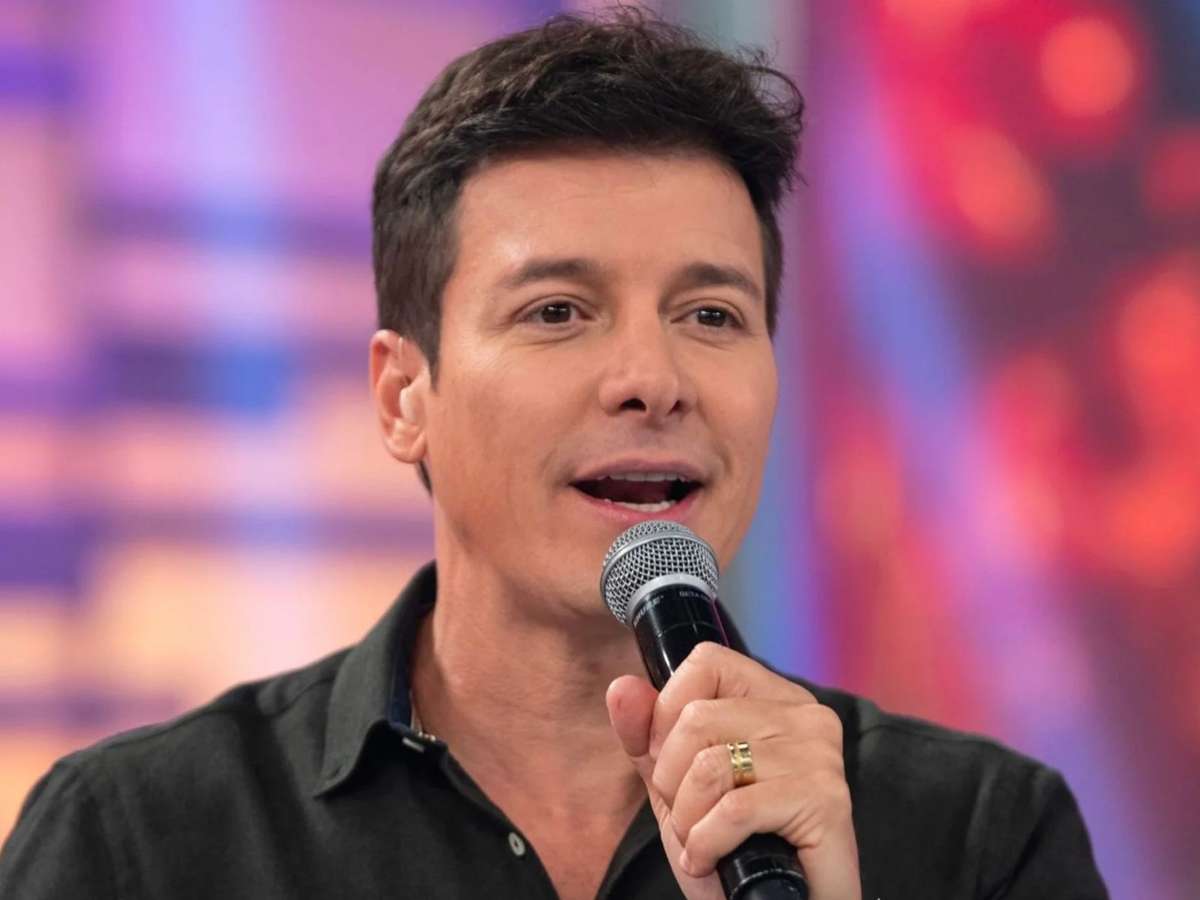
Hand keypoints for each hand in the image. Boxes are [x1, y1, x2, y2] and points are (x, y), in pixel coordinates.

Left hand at [606, 642, 859, 899]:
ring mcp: (819, 754)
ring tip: (703, 843)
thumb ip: (646, 737)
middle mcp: (805, 714)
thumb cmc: (734, 851)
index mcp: (774, 698)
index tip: (672, 764)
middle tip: (692, 817)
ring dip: (689, 819)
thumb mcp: (677, 788)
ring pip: (710, 765)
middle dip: (672, 780)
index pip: (706, 661)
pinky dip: (706, 843)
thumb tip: (621, 687)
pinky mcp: (826, 800)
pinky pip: (734, 810)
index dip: (667, 714)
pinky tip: (712, 860)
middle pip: (697, 716)